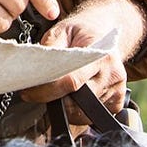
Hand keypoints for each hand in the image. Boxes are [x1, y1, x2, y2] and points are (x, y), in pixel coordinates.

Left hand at [19, 0, 146, 115]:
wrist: (104, 31)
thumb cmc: (82, 31)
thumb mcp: (62, 30)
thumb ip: (50, 48)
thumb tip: (34, 69)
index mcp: (101, 55)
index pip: (71, 81)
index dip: (47, 90)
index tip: (29, 92)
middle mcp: (113, 75)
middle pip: (77, 102)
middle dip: (53, 99)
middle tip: (38, 91)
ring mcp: (117, 90)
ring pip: (82, 113)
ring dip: (64, 107)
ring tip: (55, 91)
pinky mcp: (117, 102)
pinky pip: (91, 116)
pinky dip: (76, 110)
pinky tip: (72, 95)